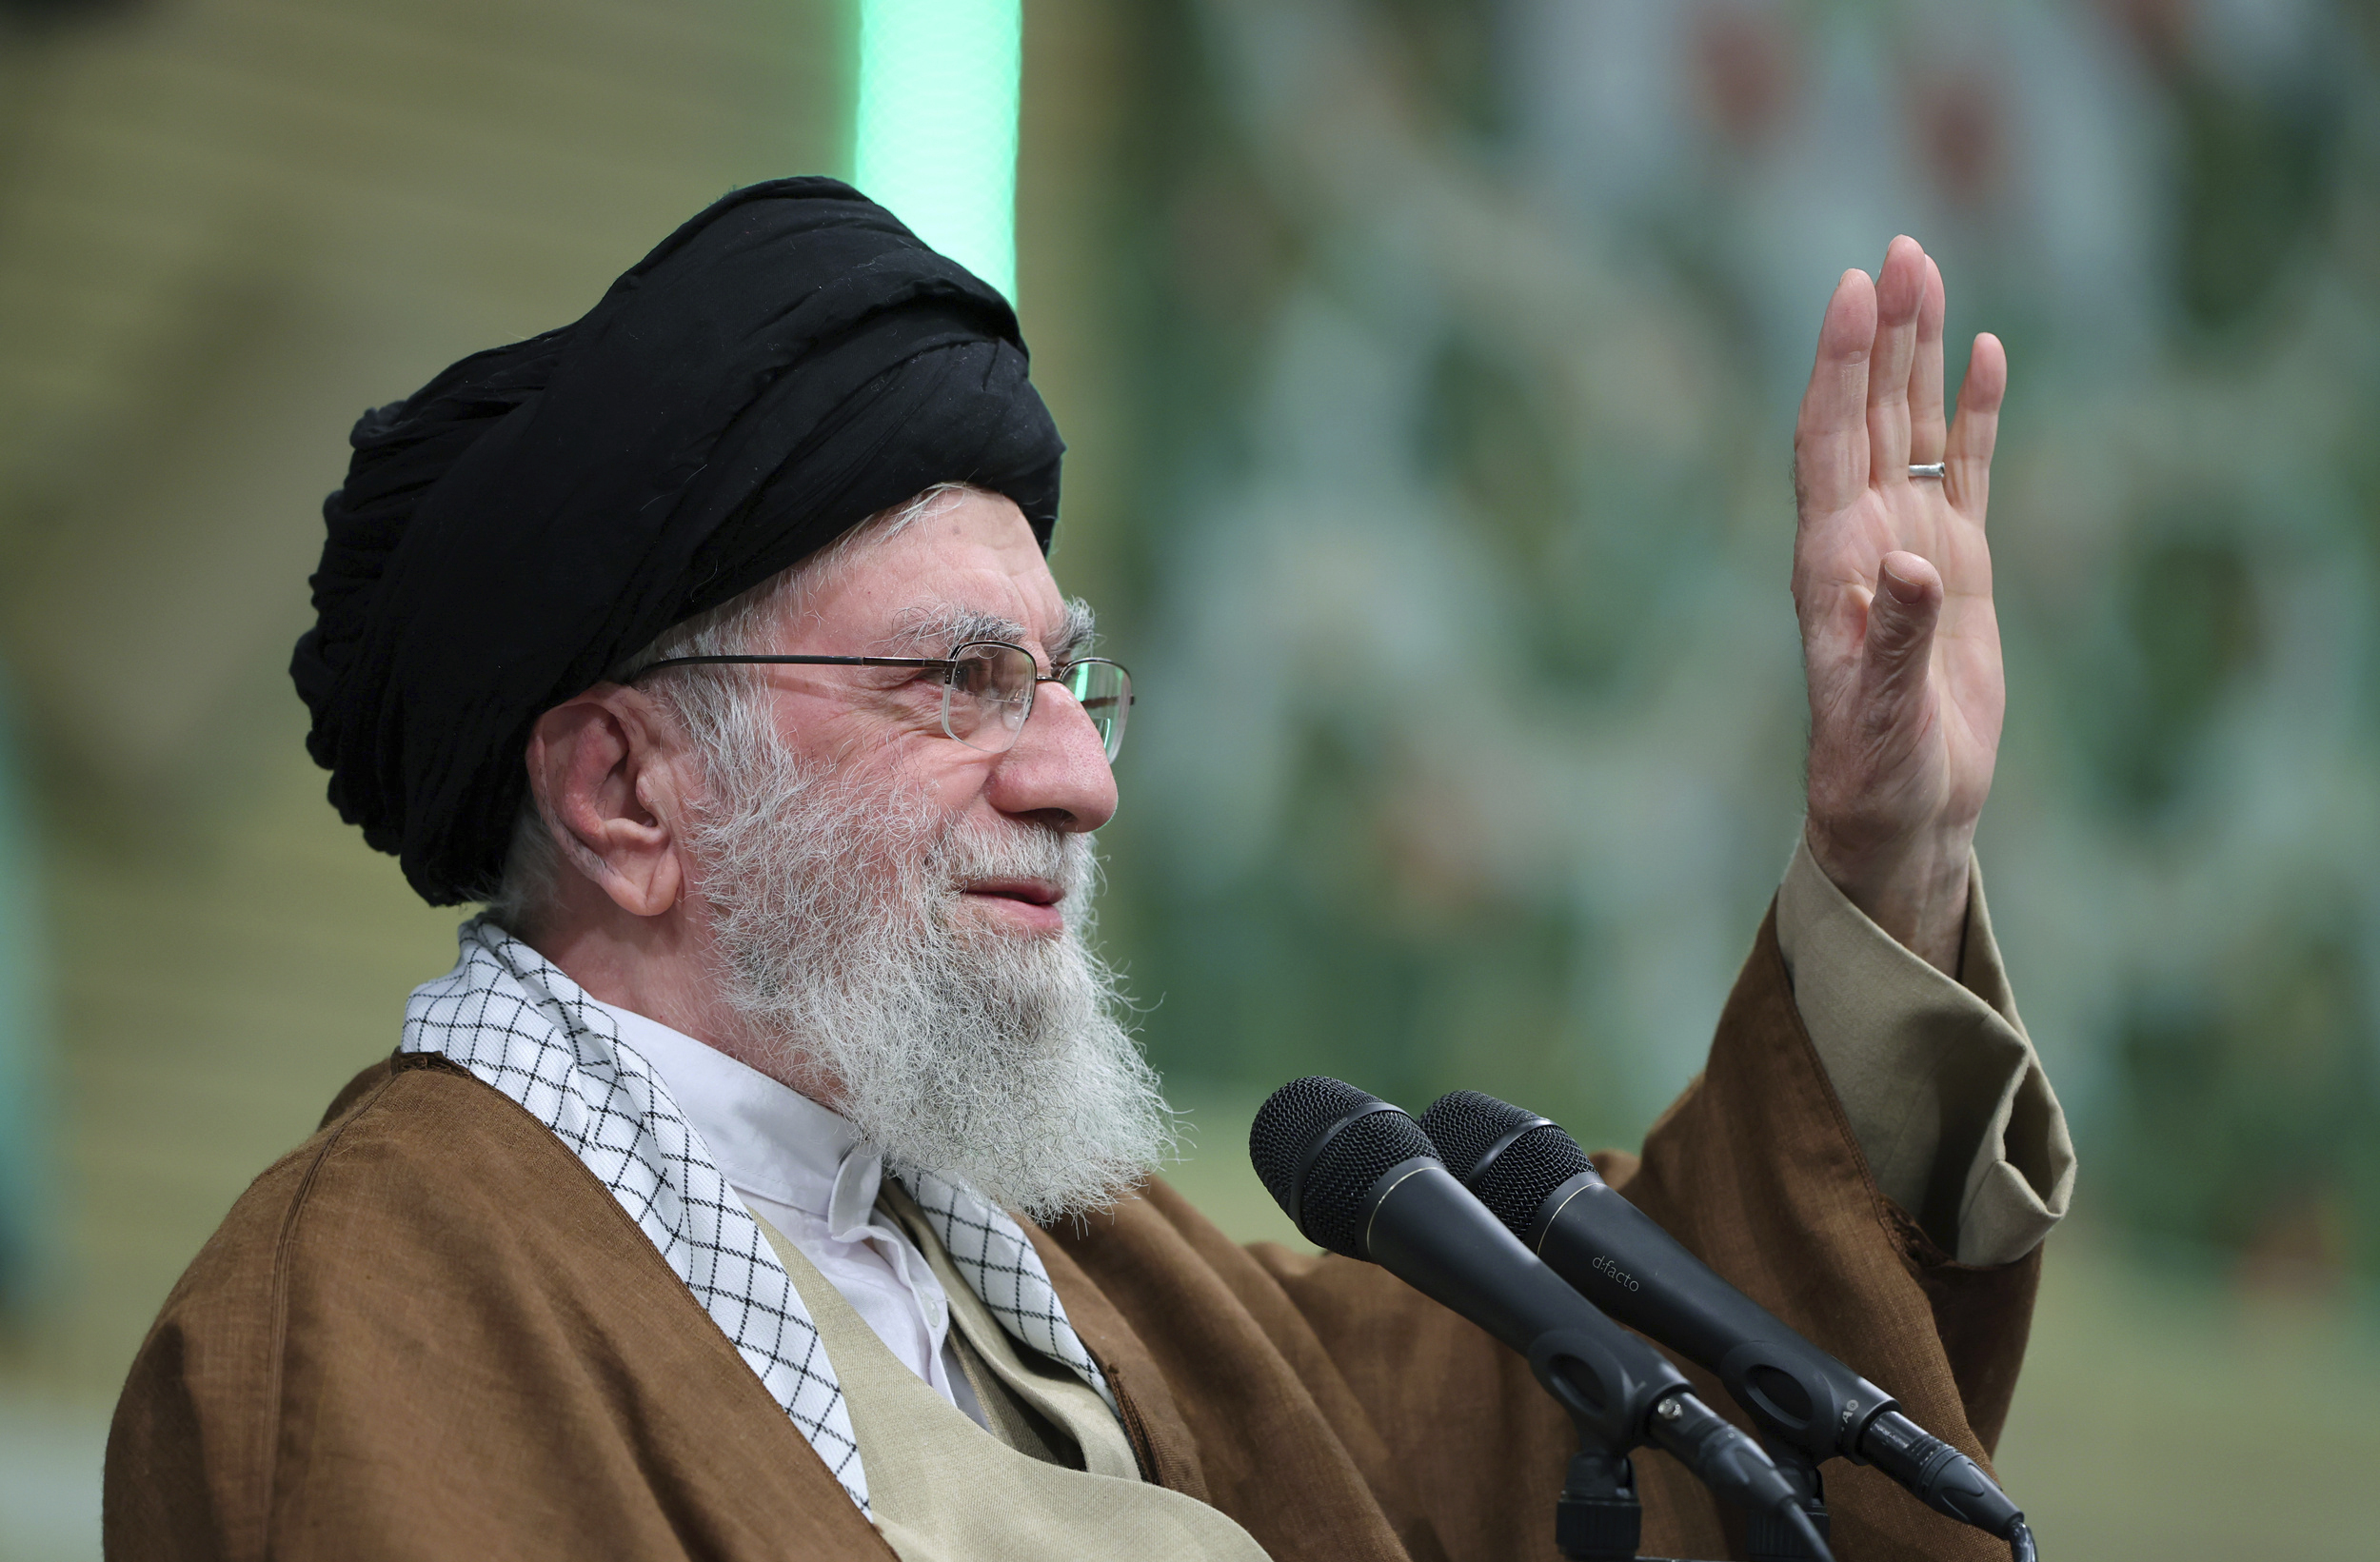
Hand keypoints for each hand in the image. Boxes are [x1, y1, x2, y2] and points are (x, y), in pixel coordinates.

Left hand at [1793, 236, 2006, 974]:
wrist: (1900, 813)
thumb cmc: (1876, 775)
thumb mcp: (1881, 718)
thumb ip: (1893, 643)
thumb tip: (1911, 568)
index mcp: (1830, 563)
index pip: (1829, 440)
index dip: (1838, 366)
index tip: (1851, 291)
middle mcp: (1861, 539)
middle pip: (1868, 414)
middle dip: (1880, 334)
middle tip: (1900, 250)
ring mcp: (1908, 545)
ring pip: (1912, 429)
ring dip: (1918, 356)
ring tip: (1928, 274)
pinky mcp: (1954, 567)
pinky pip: (1964, 471)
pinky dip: (1975, 414)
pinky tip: (1986, 355)